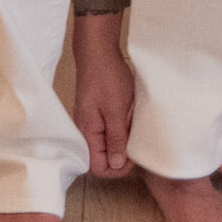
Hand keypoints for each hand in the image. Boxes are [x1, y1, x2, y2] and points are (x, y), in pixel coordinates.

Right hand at [71, 12, 135, 177]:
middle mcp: (85, 131)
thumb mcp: (116, 111)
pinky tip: (128, 119)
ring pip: (107, 144)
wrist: (98, 52)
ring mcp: (90, 122)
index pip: (99, 167)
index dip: (118, 168)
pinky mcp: (96, 114)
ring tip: (133, 127)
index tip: (133, 155)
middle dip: (121, 154)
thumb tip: (116, 164)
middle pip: (102, 158)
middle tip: (136, 141)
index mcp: (87, 133)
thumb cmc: (106, 78)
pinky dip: (120, 129)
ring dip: (122, 141)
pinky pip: (108, 131)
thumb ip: (116, 139)